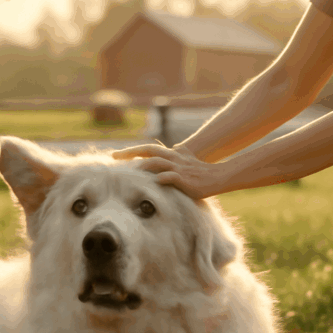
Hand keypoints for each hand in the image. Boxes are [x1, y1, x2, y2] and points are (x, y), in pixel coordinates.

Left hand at [112, 144, 227, 198]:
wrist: (218, 177)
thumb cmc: (200, 173)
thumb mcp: (184, 162)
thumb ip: (172, 160)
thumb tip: (163, 161)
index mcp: (171, 154)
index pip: (148, 148)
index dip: (132, 150)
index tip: (115, 154)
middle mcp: (173, 157)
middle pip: (148, 150)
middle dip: (130, 153)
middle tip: (114, 157)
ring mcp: (178, 167)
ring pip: (156, 162)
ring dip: (142, 166)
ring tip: (130, 172)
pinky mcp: (183, 178)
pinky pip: (168, 177)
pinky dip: (158, 179)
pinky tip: (151, 183)